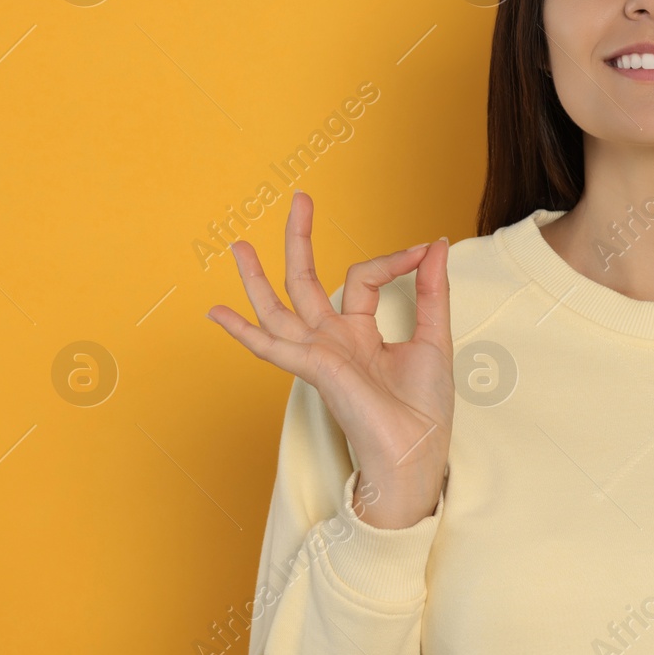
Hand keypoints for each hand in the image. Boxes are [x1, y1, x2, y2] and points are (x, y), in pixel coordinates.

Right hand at [207, 191, 453, 527]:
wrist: (418, 456)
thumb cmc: (423, 411)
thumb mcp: (434, 339)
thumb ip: (431, 292)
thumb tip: (436, 245)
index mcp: (359, 333)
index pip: (364, 277)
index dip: (395, 259)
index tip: (425, 250)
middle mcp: (333, 342)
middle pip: (307, 283)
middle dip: (300, 241)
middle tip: (299, 198)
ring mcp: (321, 356)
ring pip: (279, 309)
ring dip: (257, 278)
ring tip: (238, 245)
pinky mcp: (318, 371)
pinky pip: (275, 347)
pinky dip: (245, 330)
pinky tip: (217, 314)